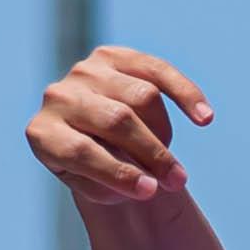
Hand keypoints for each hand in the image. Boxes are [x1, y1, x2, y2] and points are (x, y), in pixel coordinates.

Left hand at [28, 46, 213, 207]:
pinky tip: (205, 118)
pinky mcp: (112, 56)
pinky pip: (157, 71)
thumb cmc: (98, 173)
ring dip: (163, 134)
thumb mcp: (99, 187)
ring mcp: (84, 71)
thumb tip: (149, 182)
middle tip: (177, 181)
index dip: (117, 172)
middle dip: (152, 153)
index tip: (150, 192)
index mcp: (43, 135)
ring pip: (142, 97)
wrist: (93, 141)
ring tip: (168, 162)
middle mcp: (58, 97)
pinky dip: (184, 93)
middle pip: (116, 120)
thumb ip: (117, 184)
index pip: (80, 151)